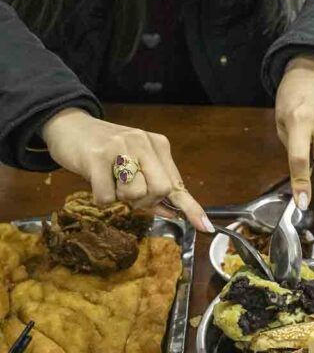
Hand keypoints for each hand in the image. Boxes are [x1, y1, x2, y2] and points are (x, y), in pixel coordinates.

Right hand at [40, 108, 212, 231]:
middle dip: (145, 200)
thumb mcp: (134, 163)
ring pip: (134, 194)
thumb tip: (172, 212)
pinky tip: (96, 179)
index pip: (177, 182)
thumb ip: (152, 185)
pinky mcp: (98, 156)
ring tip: (110, 180)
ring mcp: (121, 148)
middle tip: (127, 191)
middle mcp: (143, 143)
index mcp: (158, 145)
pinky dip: (101, 197)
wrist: (70, 126)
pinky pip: (107, 196)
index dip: (191, 206)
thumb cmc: (105, 150)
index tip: (205, 226)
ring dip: (120, 197)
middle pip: (160, 189)